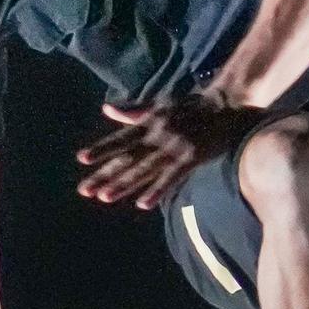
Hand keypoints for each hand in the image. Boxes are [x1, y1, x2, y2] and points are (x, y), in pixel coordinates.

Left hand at [76, 90, 255, 209]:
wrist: (226, 104)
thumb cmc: (191, 106)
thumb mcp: (159, 106)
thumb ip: (132, 112)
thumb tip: (106, 109)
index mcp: (149, 123)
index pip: (120, 138)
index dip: (102, 149)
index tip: (82, 159)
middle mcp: (157, 135)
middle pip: (127, 158)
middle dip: (105, 174)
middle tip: (84, 190)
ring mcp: (174, 147)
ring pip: (144, 169)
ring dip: (124, 184)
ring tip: (104, 197)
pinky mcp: (191, 157)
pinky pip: (171, 177)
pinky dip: (157, 190)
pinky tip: (142, 204)